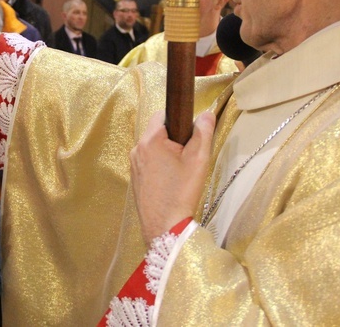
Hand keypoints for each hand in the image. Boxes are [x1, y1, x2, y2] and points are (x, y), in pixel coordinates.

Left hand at [130, 111, 215, 244]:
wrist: (165, 225)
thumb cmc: (182, 191)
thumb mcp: (199, 159)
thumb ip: (204, 132)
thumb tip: (206, 114)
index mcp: (150, 140)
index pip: (162, 114)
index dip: (179, 120)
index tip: (190, 135)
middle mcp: (137, 149)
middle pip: (157, 131)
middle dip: (174, 138)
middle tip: (188, 156)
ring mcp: (133, 164)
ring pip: (153, 147)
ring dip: (166, 152)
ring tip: (180, 171)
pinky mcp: (134, 177)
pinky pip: (148, 161)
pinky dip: (159, 165)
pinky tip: (171, 180)